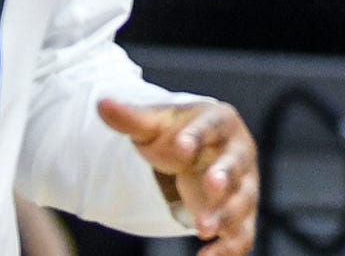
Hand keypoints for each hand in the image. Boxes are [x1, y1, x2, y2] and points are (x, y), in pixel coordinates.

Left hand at [98, 98, 257, 255]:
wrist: (194, 153)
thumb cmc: (175, 136)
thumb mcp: (154, 125)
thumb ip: (131, 118)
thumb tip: (101, 102)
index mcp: (219, 122)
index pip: (211, 126)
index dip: (197, 136)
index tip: (180, 147)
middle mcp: (238, 152)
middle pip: (236, 163)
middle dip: (225, 176)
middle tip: (211, 186)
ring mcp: (243, 185)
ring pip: (242, 200)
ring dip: (225, 214)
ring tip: (202, 229)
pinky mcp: (241, 214)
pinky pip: (241, 234)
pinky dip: (228, 248)